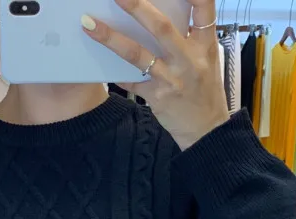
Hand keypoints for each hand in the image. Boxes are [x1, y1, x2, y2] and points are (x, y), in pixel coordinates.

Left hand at [83, 0, 229, 149]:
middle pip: (161, 27)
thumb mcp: (206, 57)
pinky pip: (130, 81)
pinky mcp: (157, 97)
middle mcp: (189, 59)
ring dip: (112, 38)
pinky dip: (114, 72)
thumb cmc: (204, 88)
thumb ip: (188, 35)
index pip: (203, 7)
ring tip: (89, 24)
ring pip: (138, 54)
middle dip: (137, 7)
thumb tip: (158, 12)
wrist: (205, 128)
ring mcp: (172, 79)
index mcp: (204, 44)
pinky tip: (97, 63)